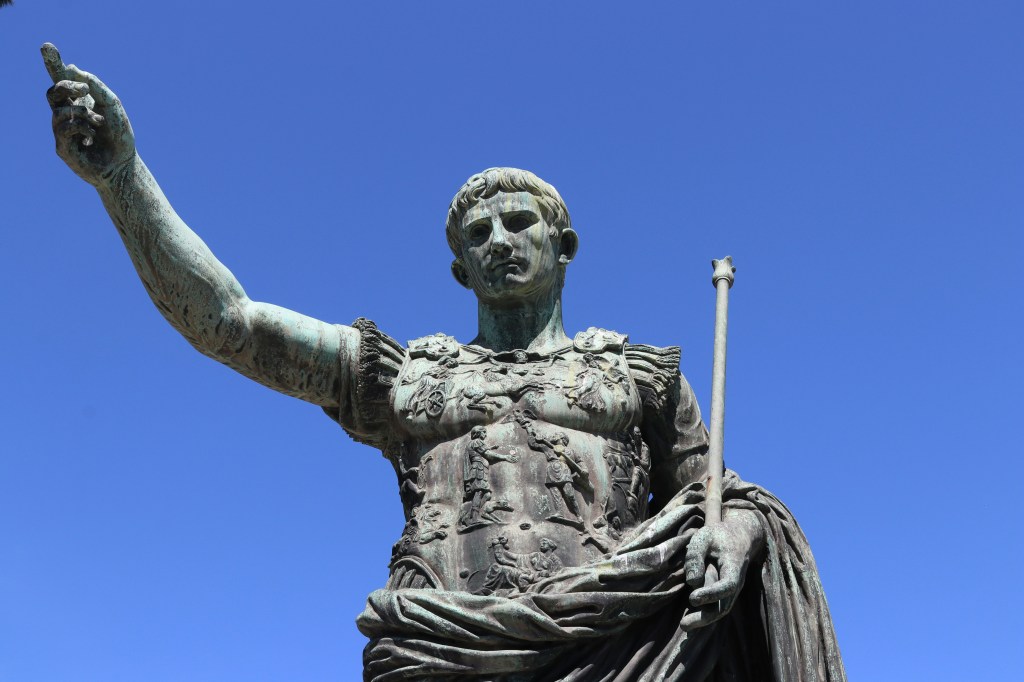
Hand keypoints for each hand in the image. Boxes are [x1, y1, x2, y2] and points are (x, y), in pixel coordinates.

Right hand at [42, 43, 135, 185]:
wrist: (124, 165)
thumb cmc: (119, 135)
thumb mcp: (111, 104)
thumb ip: (94, 85)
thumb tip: (72, 67)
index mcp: (79, 103)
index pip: (61, 81)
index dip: (53, 64)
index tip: (47, 46)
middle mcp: (67, 115)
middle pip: (53, 92)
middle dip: (66, 85)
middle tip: (83, 89)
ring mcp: (62, 131)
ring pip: (59, 110)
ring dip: (82, 113)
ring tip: (98, 122)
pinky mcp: (62, 147)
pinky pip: (64, 127)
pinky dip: (81, 126)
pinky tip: (91, 136)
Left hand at [680, 508, 764, 630]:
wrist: (739, 537)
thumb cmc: (719, 535)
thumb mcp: (705, 536)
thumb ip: (695, 556)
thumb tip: (692, 582)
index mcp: (734, 567)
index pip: (727, 585)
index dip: (711, 594)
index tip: (692, 597)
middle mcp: (736, 583)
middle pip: (724, 606)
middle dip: (705, 617)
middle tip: (684, 624)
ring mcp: (731, 590)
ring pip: (720, 610)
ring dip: (703, 619)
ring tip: (684, 625)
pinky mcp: (724, 593)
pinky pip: (716, 607)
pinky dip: (705, 615)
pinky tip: (689, 621)